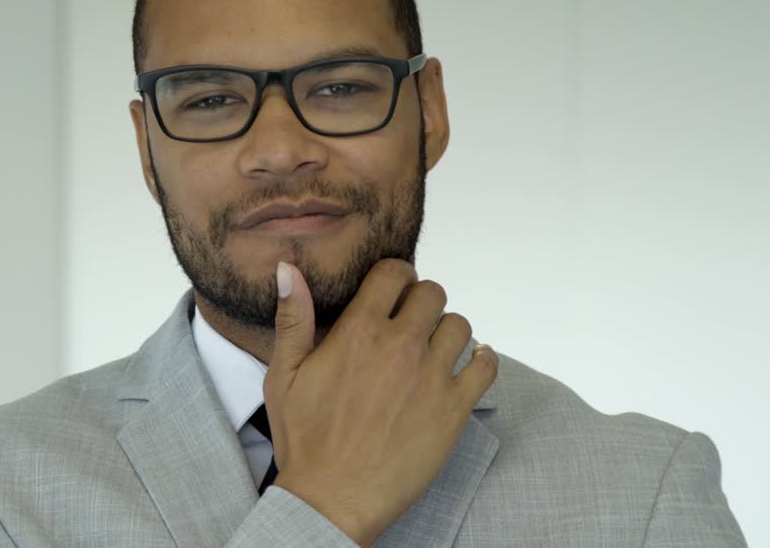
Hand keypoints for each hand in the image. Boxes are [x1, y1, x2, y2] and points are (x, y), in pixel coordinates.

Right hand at [263, 259, 497, 546]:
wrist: (332, 498)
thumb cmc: (305, 440)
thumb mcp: (283, 375)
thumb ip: (293, 318)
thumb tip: (290, 270)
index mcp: (359, 332)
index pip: (394, 274)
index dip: (396, 276)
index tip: (393, 291)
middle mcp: (400, 346)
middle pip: (432, 294)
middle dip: (421, 301)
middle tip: (412, 323)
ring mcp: (432, 376)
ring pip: (460, 326)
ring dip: (447, 331)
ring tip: (433, 349)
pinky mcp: (454, 409)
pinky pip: (486, 367)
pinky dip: (482, 361)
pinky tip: (470, 366)